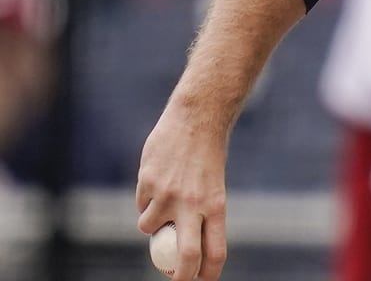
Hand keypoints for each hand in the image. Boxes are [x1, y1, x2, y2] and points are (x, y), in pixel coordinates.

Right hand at [136, 102, 229, 279]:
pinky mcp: (148, 184)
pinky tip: (158, 179)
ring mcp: (168, 195)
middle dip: (178, 276)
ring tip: (164, 199)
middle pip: (185, 256)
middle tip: (174, 279)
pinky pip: (141, 205)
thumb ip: (199, 216)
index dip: (206, 275)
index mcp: (217, 206)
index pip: (214, 252)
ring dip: (151, 223)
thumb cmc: (207, 157)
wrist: (197, 119)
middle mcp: (193, 205)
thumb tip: (181, 249)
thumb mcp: (213, 188)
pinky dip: (146, 200)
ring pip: (149, 229)